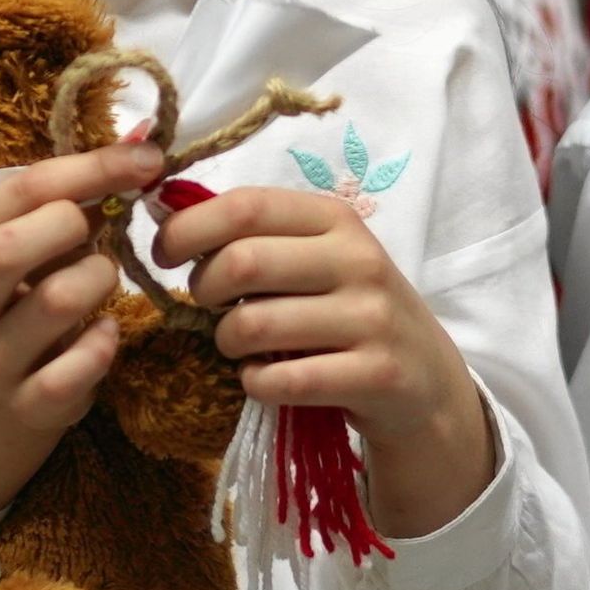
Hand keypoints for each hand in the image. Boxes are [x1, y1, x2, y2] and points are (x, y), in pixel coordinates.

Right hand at [0, 145, 161, 521]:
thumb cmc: (27, 298)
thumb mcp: (38, 244)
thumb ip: (83, 193)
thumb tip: (147, 136)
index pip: (20, 190)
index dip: (91, 167)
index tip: (147, 159)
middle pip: (7, 248)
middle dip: (70, 226)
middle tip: (100, 232)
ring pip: (53, 302)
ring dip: (98, 280)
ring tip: (103, 281)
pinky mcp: (26, 402)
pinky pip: (73, 369)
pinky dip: (102, 344)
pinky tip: (105, 334)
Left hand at [153, 183, 492, 537]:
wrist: (426, 383)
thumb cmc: (351, 313)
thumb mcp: (317, 260)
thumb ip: (255, 237)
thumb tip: (166, 215)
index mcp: (336, 219)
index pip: (246, 205)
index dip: (188, 228)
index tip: (163, 256)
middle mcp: (359, 260)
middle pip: (242, 262)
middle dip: (203, 290)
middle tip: (207, 308)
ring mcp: (372, 319)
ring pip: (253, 325)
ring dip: (227, 343)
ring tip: (239, 347)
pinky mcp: (375, 375)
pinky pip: (281, 380)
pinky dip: (255, 384)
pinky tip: (265, 380)